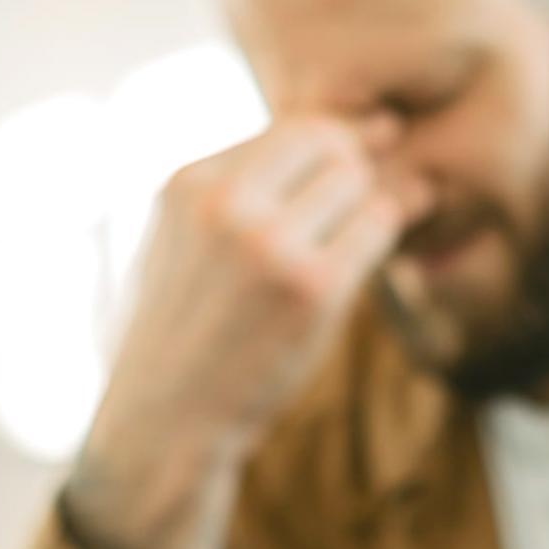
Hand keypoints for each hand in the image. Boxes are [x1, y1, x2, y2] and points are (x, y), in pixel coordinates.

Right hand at [68, 115, 427, 548]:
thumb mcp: (190, 238)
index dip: (331, 154)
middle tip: (340, 231)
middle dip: (352, 180)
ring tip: (339, 256)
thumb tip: (377, 127)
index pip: (293, 128)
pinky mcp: (313, 289)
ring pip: (359, 184)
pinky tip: (355, 273)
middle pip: (333, 145)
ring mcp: (270, 245)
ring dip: (366, 214)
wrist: (167, 421)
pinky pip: (378, 228)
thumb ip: (257, 182)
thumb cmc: (189, 328)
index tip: (337, 193)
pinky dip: (382, 243)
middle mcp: (224, 204)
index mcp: (188, 182)